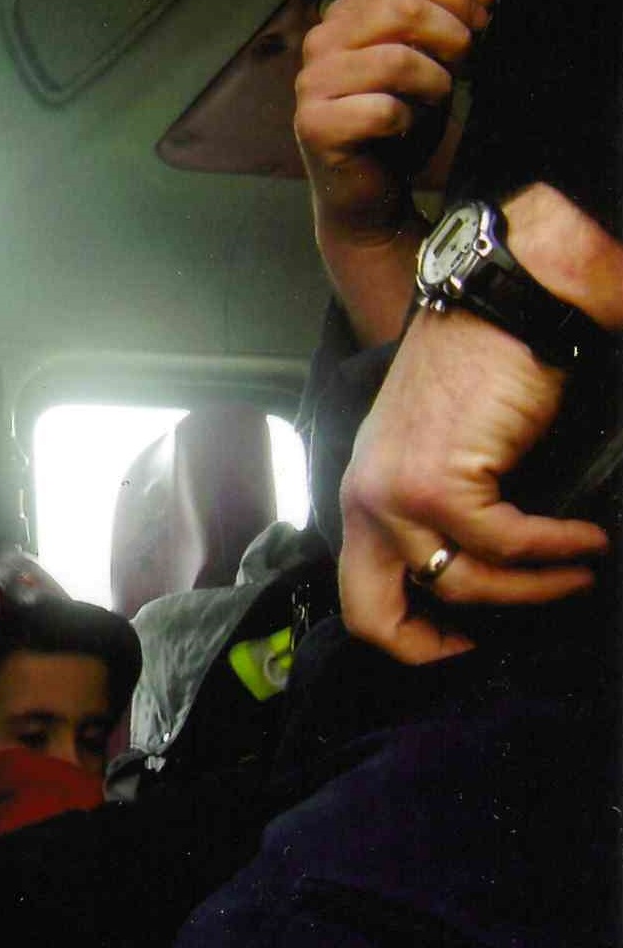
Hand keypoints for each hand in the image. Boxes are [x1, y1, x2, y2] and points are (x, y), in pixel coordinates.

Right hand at [295, 0, 493, 345]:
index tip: (481, 22)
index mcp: (344, 18)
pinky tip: (404, 131)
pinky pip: (382, 110)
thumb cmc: (399, 127)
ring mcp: (312, 86)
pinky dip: (408, 121)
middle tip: (464, 64)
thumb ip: (454, 23)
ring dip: (433, 83)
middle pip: (400, 11)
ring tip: (435, 101)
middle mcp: (320, 44)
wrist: (370, 194)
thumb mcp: (435, 64)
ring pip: (394, 60)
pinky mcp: (315, 127)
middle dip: (450, 36)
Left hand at [338, 184, 614, 662]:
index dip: (407, 636)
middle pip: (375, 613)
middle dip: (437, 645)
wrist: (500, 302)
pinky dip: (556, 548)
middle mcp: (366, 500)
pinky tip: (588, 538)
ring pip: (462, 584)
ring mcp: (395, 494)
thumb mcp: (446, 453)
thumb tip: (495, 575)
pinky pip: (504, 545)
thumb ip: (451, 515)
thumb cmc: (483, 370)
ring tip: (580, 570)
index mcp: (364, 496)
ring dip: (534, 587)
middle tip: (502, 641)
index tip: (465, 643)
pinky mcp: (440, 481)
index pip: (359, 596)